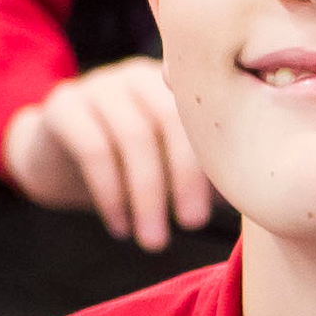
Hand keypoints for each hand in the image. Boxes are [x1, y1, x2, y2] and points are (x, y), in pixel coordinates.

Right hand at [1, 58, 214, 250]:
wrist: (55, 158)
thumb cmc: (133, 167)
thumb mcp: (172, 166)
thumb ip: (210, 173)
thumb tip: (259, 201)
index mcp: (177, 84)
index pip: (204, 115)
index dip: (212, 163)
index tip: (218, 211)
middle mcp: (139, 75)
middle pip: (169, 121)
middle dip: (182, 179)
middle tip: (192, 225)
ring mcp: (99, 84)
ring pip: (131, 137)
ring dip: (146, 195)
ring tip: (154, 240)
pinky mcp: (63, 104)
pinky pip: (92, 147)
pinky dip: (110, 193)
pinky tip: (120, 227)